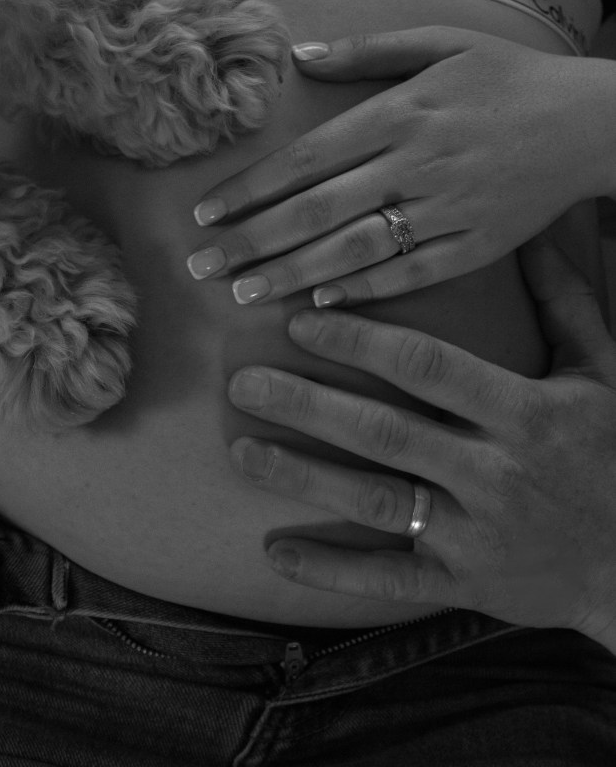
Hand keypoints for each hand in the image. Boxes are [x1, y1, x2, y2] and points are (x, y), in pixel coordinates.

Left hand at [188, 27, 615, 302]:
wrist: (590, 123)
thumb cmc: (510, 78)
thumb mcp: (444, 42)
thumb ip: (368, 51)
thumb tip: (299, 55)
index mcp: (401, 113)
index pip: (306, 160)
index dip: (249, 190)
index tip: (205, 215)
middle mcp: (416, 164)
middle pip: (316, 211)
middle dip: (252, 242)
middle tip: (201, 267)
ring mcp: (446, 211)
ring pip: (354, 250)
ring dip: (293, 274)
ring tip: (243, 294)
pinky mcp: (475, 247)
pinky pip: (411, 274)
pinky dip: (364, 290)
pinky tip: (320, 304)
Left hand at [227, 232, 615, 649]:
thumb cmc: (613, 453)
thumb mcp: (601, 370)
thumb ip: (564, 301)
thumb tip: (530, 235)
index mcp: (523, 412)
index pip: (426, 367)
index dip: (359, 343)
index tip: (301, 322)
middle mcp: (493, 472)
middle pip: (384, 432)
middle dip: (308, 404)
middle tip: (244, 382)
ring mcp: (475, 534)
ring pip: (375, 501)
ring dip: (302, 477)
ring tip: (242, 450)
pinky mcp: (464, 584)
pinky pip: (389, 578)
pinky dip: (330, 569)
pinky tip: (275, 552)